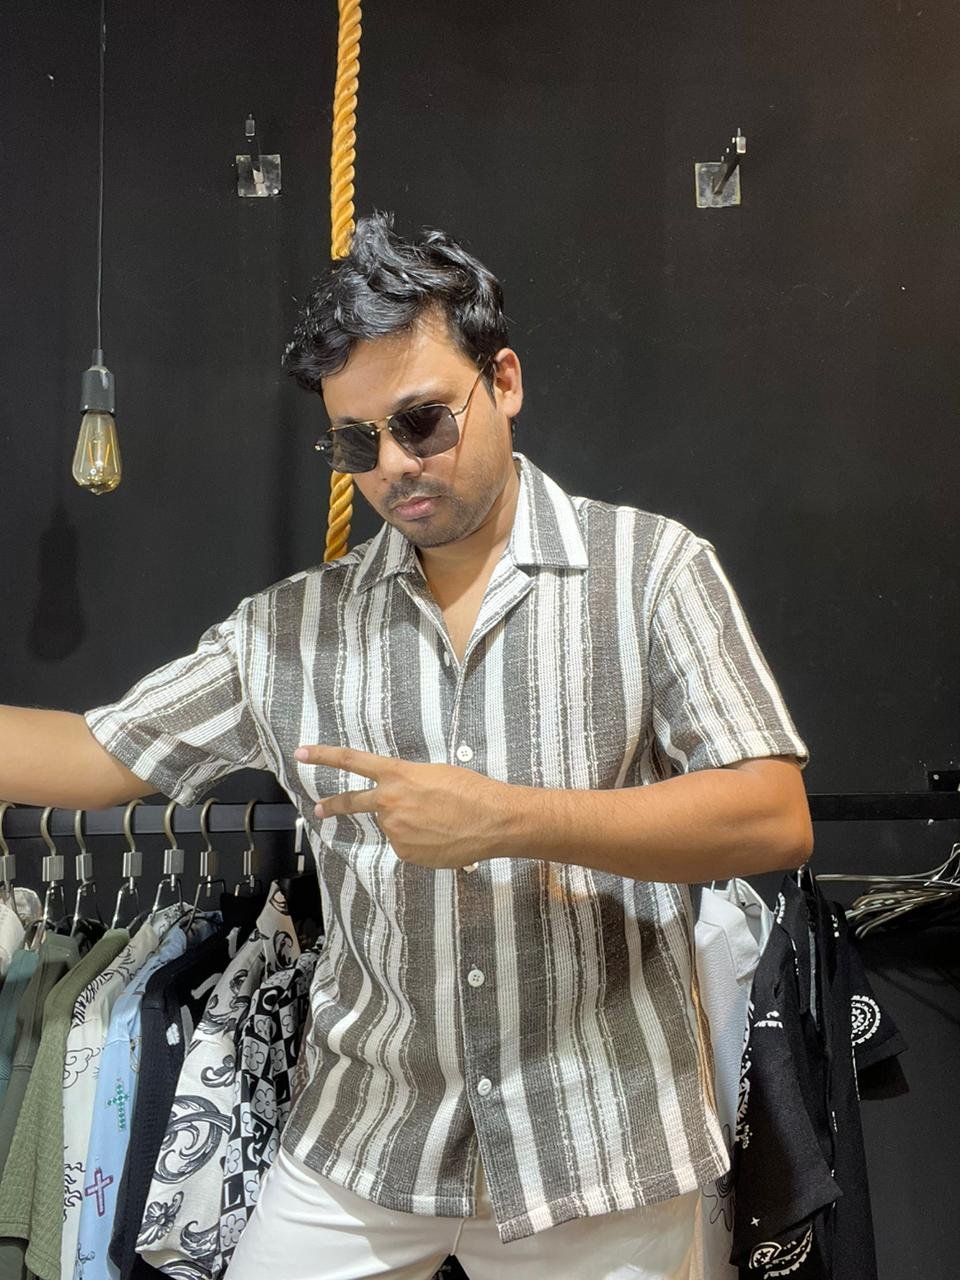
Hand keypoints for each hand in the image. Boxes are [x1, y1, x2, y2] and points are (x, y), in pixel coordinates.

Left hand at [294, 744, 514, 869]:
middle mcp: (389, 802)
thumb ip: (408, 784)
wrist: (493, 820)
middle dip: (332, 805)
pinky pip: (406, 846)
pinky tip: (441, 838)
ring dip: (409, 825)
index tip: (301, 753)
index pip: (352, 760)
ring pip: (393, 827)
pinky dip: (419, 842)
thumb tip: (399, 802)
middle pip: (352, 802)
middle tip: (317, 809)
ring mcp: (394, 830)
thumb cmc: (471, 791)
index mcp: (397, 775)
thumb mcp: (435, 774)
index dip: (323, 756)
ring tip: (440, 823)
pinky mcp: (404, 853)